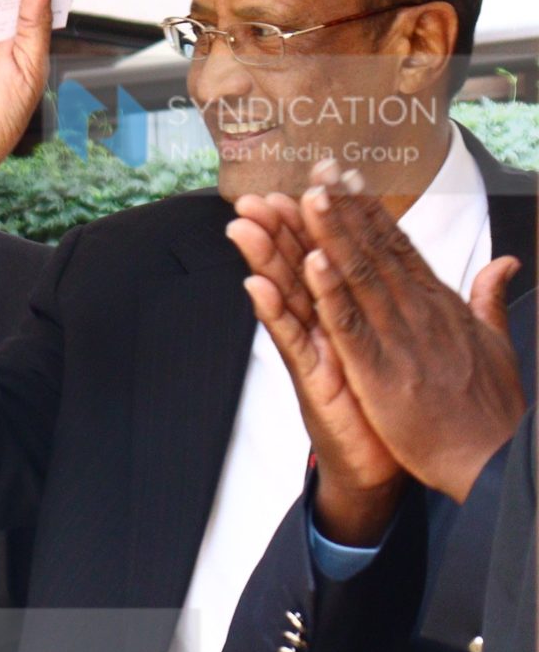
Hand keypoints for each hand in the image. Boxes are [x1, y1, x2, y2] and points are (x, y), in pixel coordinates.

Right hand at [227, 191, 401, 543]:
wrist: (380, 468)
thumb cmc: (388, 410)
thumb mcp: (396, 350)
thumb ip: (401, 308)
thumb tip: (408, 275)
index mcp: (349, 316)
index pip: (332, 258)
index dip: (321, 221)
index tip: (310, 182)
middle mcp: (325, 330)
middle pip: (297, 270)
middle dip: (275, 231)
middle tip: (251, 195)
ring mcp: (314, 355)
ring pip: (286, 299)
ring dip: (261, 261)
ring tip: (242, 226)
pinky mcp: (313, 383)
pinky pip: (292, 343)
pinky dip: (275, 314)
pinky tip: (258, 286)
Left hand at [293, 161, 523, 503]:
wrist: (491, 458)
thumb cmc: (488, 407)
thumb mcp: (494, 342)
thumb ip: (489, 299)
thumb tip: (501, 262)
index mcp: (439, 305)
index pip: (399, 248)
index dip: (370, 212)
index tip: (346, 179)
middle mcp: (418, 312)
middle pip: (375, 252)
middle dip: (345, 210)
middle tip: (317, 171)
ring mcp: (399, 339)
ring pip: (358, 278)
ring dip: (331, 237)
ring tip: (308, 198)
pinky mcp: (381, 371)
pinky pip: (350, 326)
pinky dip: (331, 294)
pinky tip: (312, 265)